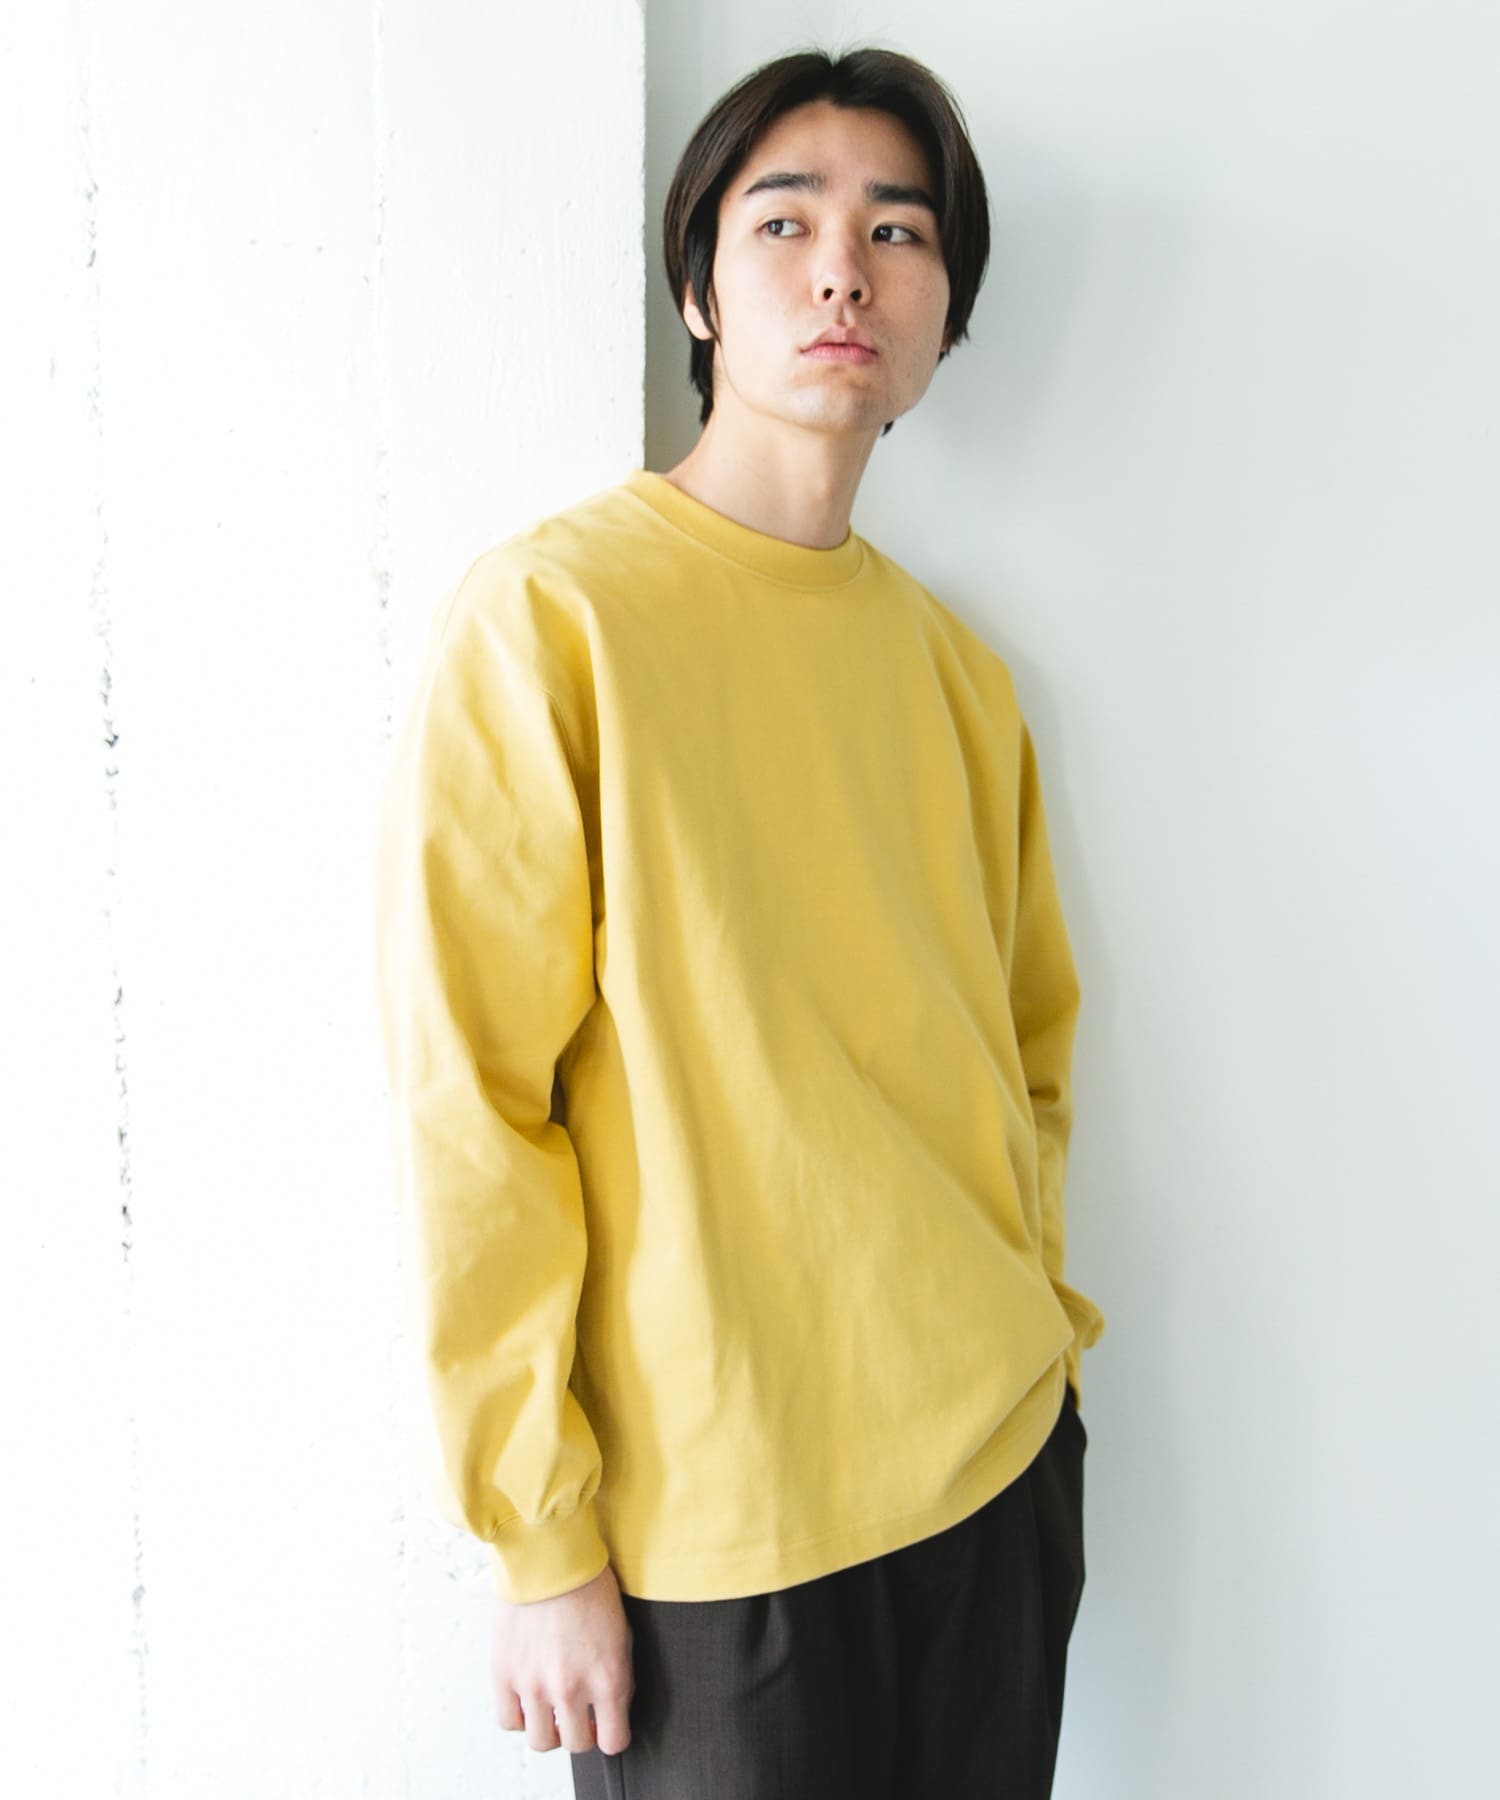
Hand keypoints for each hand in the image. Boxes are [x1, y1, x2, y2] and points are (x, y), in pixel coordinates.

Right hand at [491, 1560, 635, 1755]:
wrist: (550, 1554)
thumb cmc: (589, 1586)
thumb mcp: (622, 1632)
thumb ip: (617, 1677)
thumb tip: (610, 1707)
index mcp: (608, 1679)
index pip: (612, 1741)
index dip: (611, 1733)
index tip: (606, 1723)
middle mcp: (571, 1689)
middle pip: (576, 1744)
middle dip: (581, 1729)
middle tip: (579, 1708)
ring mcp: (534, 1685)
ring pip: (541, 1741)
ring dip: (549, 1727)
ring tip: (551, 1704)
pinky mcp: (504, 1674)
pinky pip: (508, 1721)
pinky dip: (519, 1715)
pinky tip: (528, 1695)